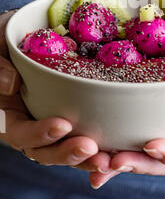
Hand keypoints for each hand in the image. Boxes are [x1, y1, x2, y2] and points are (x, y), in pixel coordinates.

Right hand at [0, 11, 110, 170]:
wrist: (23, 38)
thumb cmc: (4, 43)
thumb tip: (12, 84)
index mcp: (10, 115)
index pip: (21, 133)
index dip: (40, 134)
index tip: (62, 125)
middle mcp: (31, 126)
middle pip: (47, 151)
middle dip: (68, 153)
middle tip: (91, 149)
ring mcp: (52, 123)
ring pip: (67, 150)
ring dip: (88, 158)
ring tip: (109, 160)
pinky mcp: (73, 118)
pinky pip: (85, 136)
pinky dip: (101, 146)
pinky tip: (118, 149)